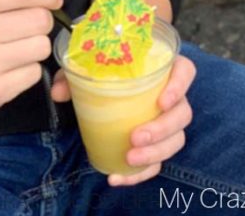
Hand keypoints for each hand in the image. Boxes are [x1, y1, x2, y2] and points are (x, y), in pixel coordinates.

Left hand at [51, 53, 195, 185]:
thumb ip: (73, 74)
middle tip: (136, 136)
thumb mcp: (87, 67)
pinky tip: (118, 177)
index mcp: (162, 68)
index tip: (161, 101)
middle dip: (162, 129)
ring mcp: (167, 122)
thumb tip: (59, 92)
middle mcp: (172, 96)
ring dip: (155, 153)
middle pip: (182, 113)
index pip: (185, 72)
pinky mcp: (157, 145)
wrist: (105, 87)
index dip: (179, 86)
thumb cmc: (105, 70)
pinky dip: (140, 173)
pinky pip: (158, 162)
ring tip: (130, 158)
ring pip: (176, 140)